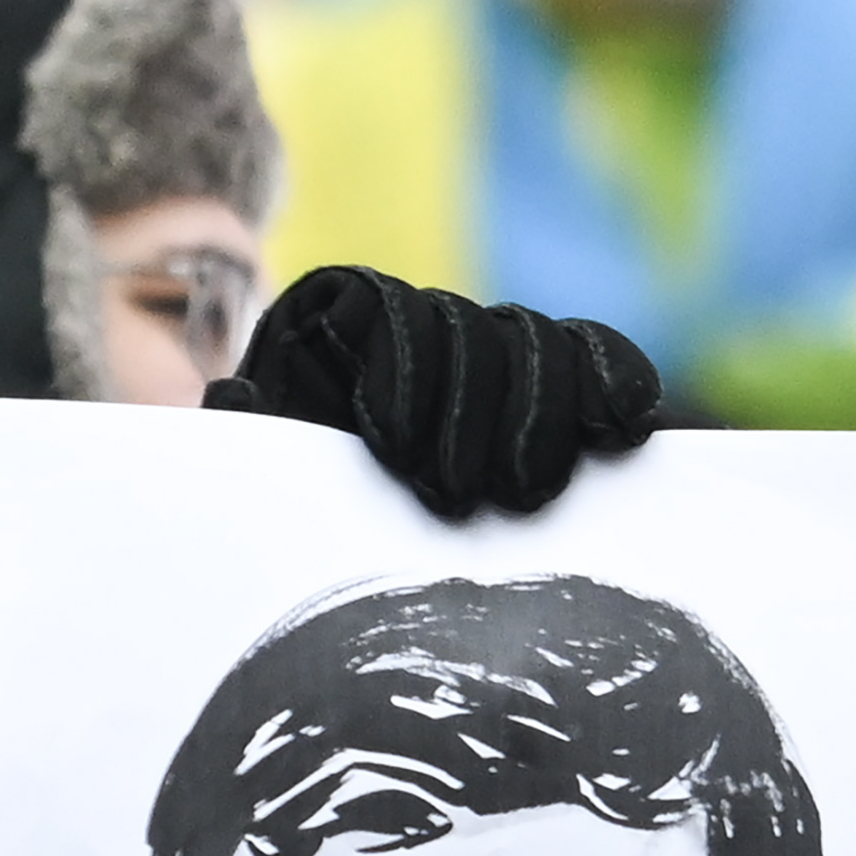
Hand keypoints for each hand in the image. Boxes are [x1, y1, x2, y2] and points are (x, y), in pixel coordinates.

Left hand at [203, 266, 660, 521]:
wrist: (333, 549)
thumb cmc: (288, 505)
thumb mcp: (259, 465)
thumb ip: (253, 426)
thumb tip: (229, 397)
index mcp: (332, 319)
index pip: (380, 306)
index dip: (398, 369)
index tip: (396, 446)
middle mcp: (412, 317)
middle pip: (461, 323)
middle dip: (470, 408)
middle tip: (460, 493)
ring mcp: (481, 343)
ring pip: (527, 338)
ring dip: (539, 410)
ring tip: (528, 492)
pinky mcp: (544, 377)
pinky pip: (585, 353)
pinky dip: (609, 378)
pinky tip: (625, 424)